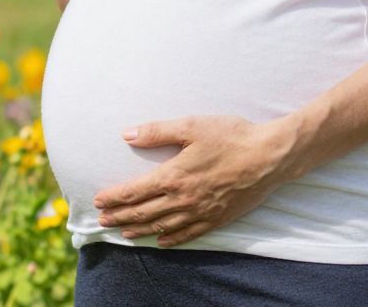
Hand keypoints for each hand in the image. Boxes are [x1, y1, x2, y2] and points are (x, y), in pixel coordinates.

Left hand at [91, 114, 296, 246]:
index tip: (98, 201)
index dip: (114, 198)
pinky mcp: (217, 219)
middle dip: (120, 216)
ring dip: (140, 230)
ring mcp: (200, 212)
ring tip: (124, 232)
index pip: (134, 192)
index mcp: (173, 176)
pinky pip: (188, 234)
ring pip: (162, 226)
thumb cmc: (231, 137)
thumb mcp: (192, 126)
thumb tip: (127, 135)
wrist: (269, 157)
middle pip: (143, 212)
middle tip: (102, 221)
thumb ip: (157, 131)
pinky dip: (171, 239)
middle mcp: (183, 199)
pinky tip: (162, 241)